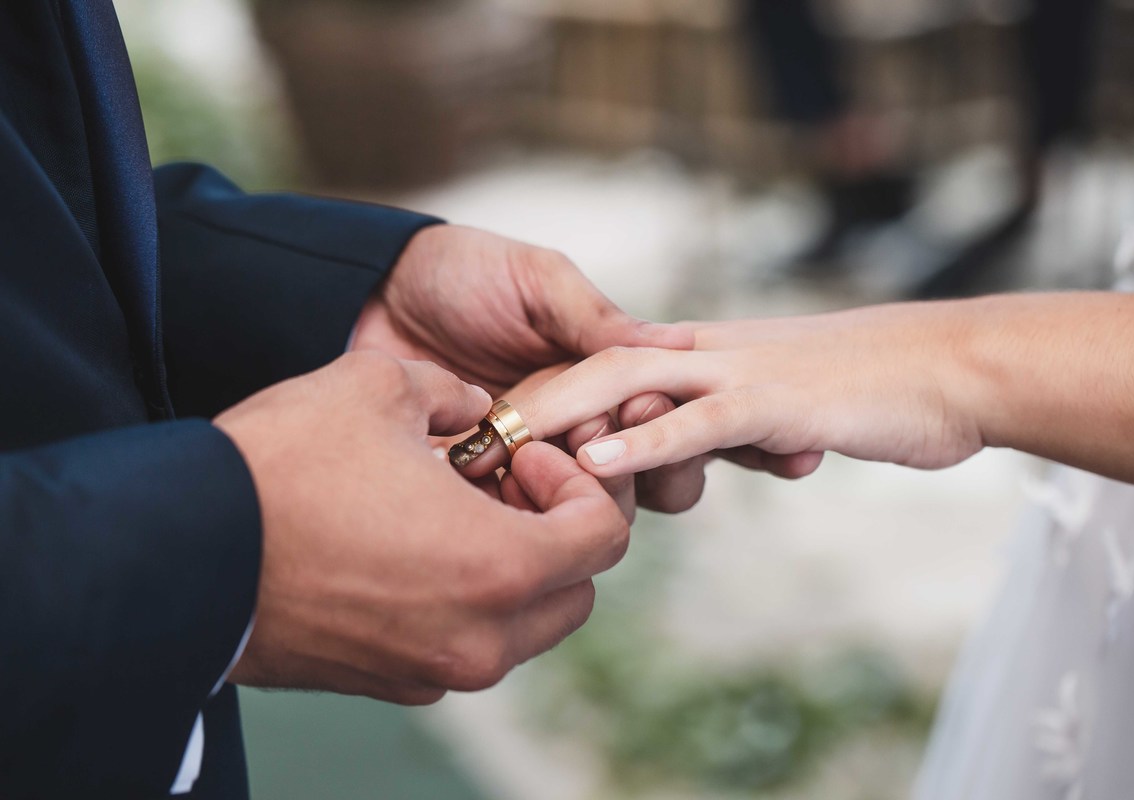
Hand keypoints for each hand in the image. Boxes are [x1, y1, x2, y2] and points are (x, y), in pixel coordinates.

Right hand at [215, 352, 629, 703]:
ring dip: (513, 567)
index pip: (603, 536)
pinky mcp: (386, 682)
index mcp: (498, 569)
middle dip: (555, 529)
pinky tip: (410, 546)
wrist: (176, 551)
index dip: (578, 481)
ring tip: (452, 510)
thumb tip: (474, 408)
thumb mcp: (381, 387)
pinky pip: (462, 645)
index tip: (521, 453)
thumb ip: (454, 392)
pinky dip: (464, 600)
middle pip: (574, 591)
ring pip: (521, 626)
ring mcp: (431, 671)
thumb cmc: (283, 466)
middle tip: (501, 482)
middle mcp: (479, 639)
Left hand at [359, 224, 705, 512]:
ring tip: (525, 456)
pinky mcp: (474, 483)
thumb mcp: (538, 281)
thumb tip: (680, 342)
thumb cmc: (464, 270)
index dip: (651, 426)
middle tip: (580, 440)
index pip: (650, 424)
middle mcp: (569, 428)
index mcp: (599, 379)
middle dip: (611, 469)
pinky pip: (502, 515)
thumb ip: (597, 319)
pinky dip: (500, 506)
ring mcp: (523, 461)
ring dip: (558, 491)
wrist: (372, 290)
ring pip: (565, 509)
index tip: (636, 409)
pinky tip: (481, 474)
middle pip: (621, 481)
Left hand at [503, 303, 987, 479]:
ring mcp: (736, 372)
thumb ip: (721, 425)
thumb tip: (681, 464)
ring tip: (499, 457)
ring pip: (627, 387)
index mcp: (695, 360)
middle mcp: (702, 357)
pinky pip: (696, 418)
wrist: (947, 366)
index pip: (598, 377)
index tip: (483, 449)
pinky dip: (645, 439)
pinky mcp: (776, 399)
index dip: (537, 409)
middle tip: (460, 452)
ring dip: (561, 423)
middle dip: (523, 410)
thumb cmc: (865, 395)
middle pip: (588, 373)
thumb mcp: (775, 411)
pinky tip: (599, 464)